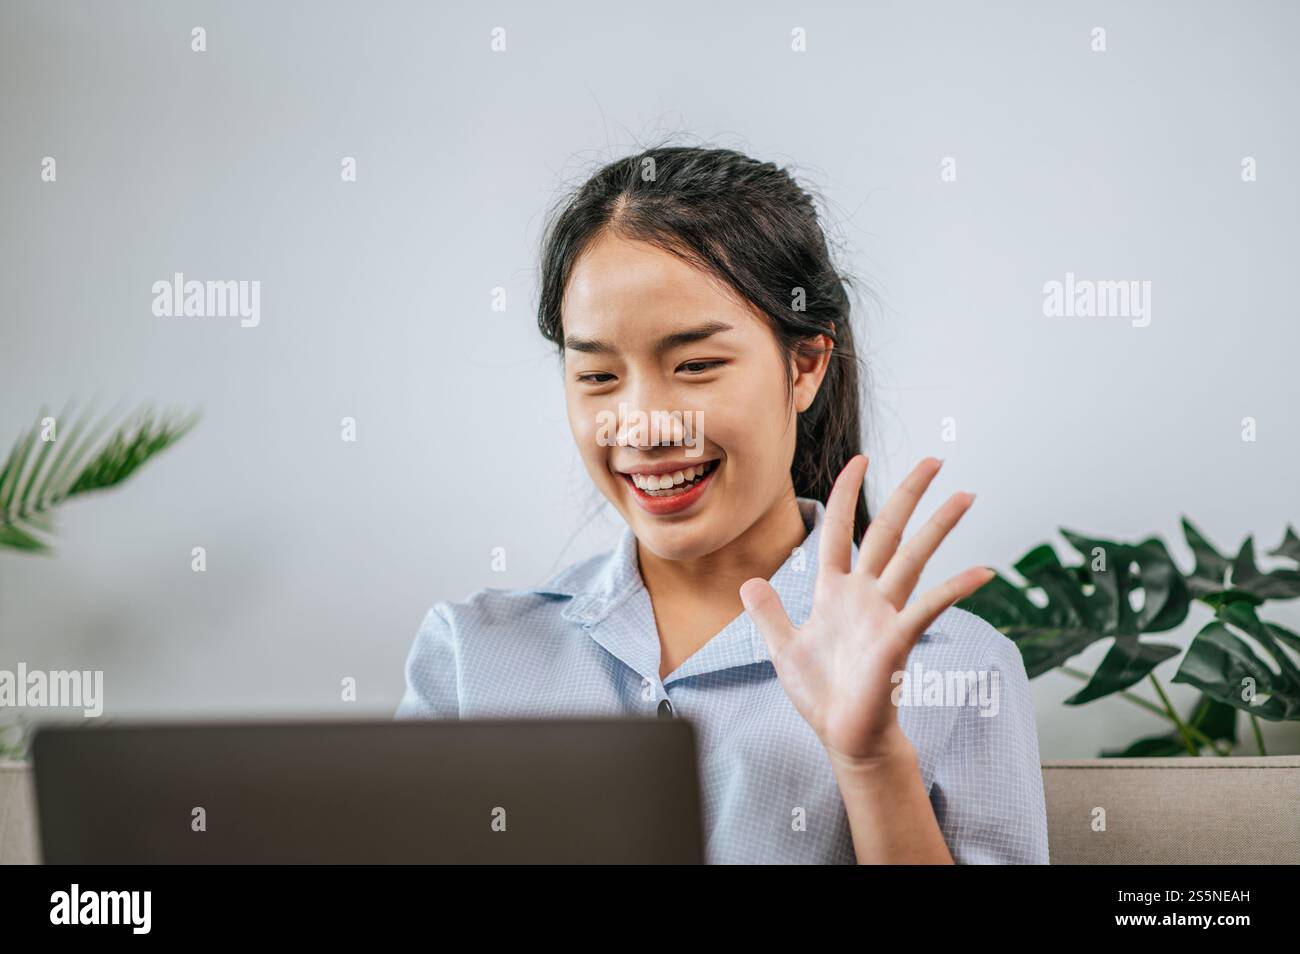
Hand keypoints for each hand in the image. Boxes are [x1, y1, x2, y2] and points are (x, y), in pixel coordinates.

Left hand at [739, 455, 993, 770]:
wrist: (845, 738)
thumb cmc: (821, 696)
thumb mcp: (783, 649)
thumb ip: (768, 613)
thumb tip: (748, 583)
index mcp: (835, 592)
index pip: (839, 531)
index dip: (847, 494)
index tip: (860, 459)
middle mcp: (864, 595)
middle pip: (887, 532)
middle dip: (909, 495)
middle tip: (935, 459)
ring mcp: (884, 615)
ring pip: (912, 558)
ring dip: (939, 526)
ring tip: (965, 495)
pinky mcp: (897, 640)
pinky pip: (928, 607)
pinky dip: (954, 589)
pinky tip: (982, 572)